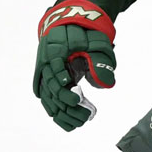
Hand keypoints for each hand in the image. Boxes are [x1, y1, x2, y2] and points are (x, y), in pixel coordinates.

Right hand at [33, 0, 115, 130]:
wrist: (69, 26)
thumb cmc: (85, 34)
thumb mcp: (96, 43)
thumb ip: (100, 62)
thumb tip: (107, 85)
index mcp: (55, 51)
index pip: (54, 72)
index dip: (63, 87)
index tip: (77, 97)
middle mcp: (46, 64)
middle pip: (51, 90)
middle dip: (67, 104)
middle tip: (86, 112)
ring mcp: (45, 75)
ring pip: (49, 100)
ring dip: (64, 113)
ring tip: (83, 120)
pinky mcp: (48, 83)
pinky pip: (48, 102)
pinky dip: (58, 115)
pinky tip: (71, 125)